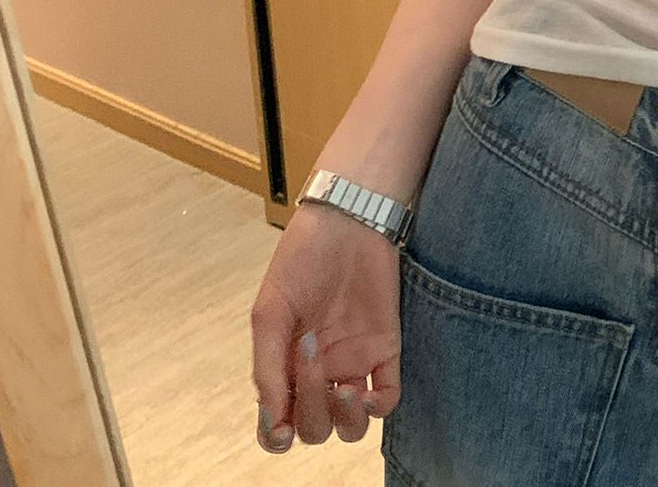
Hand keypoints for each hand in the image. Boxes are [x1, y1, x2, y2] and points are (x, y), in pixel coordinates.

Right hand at [249, 200, 401, 452]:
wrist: (347, 221)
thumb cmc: (302, 259)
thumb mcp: (271, 311)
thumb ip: (268, 366)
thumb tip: (271, 420)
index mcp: (285, 365)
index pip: (278, 422)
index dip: (276, 436)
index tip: (282, 430)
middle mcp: (319, 371)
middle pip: (315, 428)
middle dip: (311, 407)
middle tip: (311, 353)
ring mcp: (353, 362)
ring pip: (351, 425)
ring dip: (345, 420)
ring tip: (343, 388)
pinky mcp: (385, 348)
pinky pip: (389, 398)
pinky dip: (379, 408)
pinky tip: (366, 392)